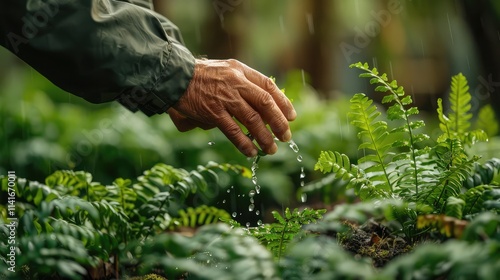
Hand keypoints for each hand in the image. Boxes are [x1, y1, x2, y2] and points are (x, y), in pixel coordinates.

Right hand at [168, 59, 295, 156]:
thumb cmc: (201, 76)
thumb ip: (243, 84)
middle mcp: (236, 82)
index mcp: (240, 70)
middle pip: (265, 103)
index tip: (292, 117)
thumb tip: (263, 108)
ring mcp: (224, 97)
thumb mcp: (226, 71)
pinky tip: (251, 152)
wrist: (175, 77)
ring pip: (252, 119)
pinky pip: (233, 130)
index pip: (268, 86)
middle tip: (286, 137)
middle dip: (279, 122)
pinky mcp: (213, 112)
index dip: (283, 102)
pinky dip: (244, 143)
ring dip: (264, 136)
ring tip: (271, 149)